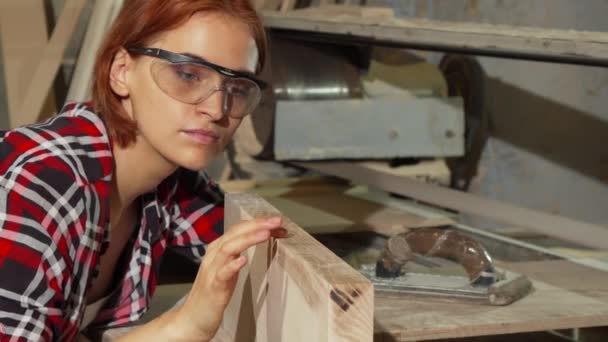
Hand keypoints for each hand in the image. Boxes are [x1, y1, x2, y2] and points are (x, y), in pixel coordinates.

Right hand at [175, 216, 285, 339]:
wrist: (192, 319)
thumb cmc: (213, 293)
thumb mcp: (228, 269)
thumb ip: (238, 255)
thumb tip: (257, 242)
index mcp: (218, 249)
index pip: (238, 229)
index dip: (258, 223)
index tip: (277, 222)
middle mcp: (213, 255)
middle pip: (234, 233)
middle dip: (256, 225)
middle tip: (276, 221)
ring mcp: (212, 271)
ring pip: (229, 248)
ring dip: (248, 239)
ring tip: (266, 234)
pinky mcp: (213, 287)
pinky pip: (223, 273)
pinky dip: (233, 265)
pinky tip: (244, 260)